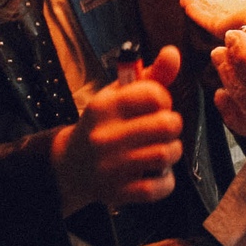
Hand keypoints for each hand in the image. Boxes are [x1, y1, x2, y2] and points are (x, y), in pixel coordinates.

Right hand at [51, 45, 182, 215]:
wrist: (71, 166)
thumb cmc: (104, 123)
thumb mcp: (119, 95)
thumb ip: (151, 76)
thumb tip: (174, 52)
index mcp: (105, 106)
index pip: (155, 94)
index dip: (164, 99)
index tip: (155, 106)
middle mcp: (105, 136)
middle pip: (167, 125)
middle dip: (172, 125)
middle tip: (162, 129)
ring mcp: (111, 167)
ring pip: (166, 154)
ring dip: (171, 151)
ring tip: (159, 150)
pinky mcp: (118, 192)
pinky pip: (160, 187)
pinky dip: (165, 181)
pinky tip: (154, 173)